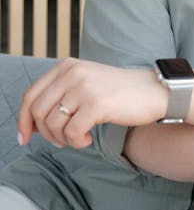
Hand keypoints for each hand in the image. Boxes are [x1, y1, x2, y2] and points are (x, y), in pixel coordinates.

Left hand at [17, 58, 167, 149]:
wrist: (155, 91)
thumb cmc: (120, 93)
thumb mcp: (86, 83)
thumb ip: (60, 94)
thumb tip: (31, 123)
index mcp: (66, 66)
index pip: (30, 96)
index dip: (22, 120)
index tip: (24, 138)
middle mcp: (72, 73)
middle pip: (37, 112)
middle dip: (45, 134)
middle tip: (61, 142)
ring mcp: (84, 88)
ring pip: (53, 125)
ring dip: (63, 140)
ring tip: (79, 138)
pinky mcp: (96, 104)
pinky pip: (71, 134)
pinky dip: (77, 143)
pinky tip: (88, 139)